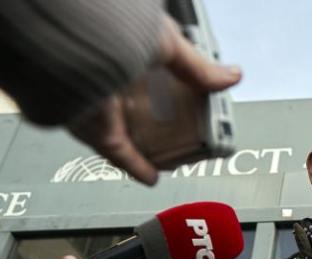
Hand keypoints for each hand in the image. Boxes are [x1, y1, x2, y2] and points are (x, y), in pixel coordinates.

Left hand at [67, 17, 240, 184]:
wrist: (81, 48)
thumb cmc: (115, 29)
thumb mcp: (170, 44)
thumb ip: (199, 67)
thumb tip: (230, 77)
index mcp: (126, 50)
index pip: (153, 74)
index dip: (176, 89)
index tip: (199, 101)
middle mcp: (109, 77)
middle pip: (142, 107)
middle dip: (164, 121)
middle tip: (192, 129)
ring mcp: (101, 105)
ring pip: (130, 134)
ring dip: (153, 147)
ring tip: (177, 154)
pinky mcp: (96, 129)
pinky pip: (118, 154)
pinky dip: (137, 166)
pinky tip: (152, 175)